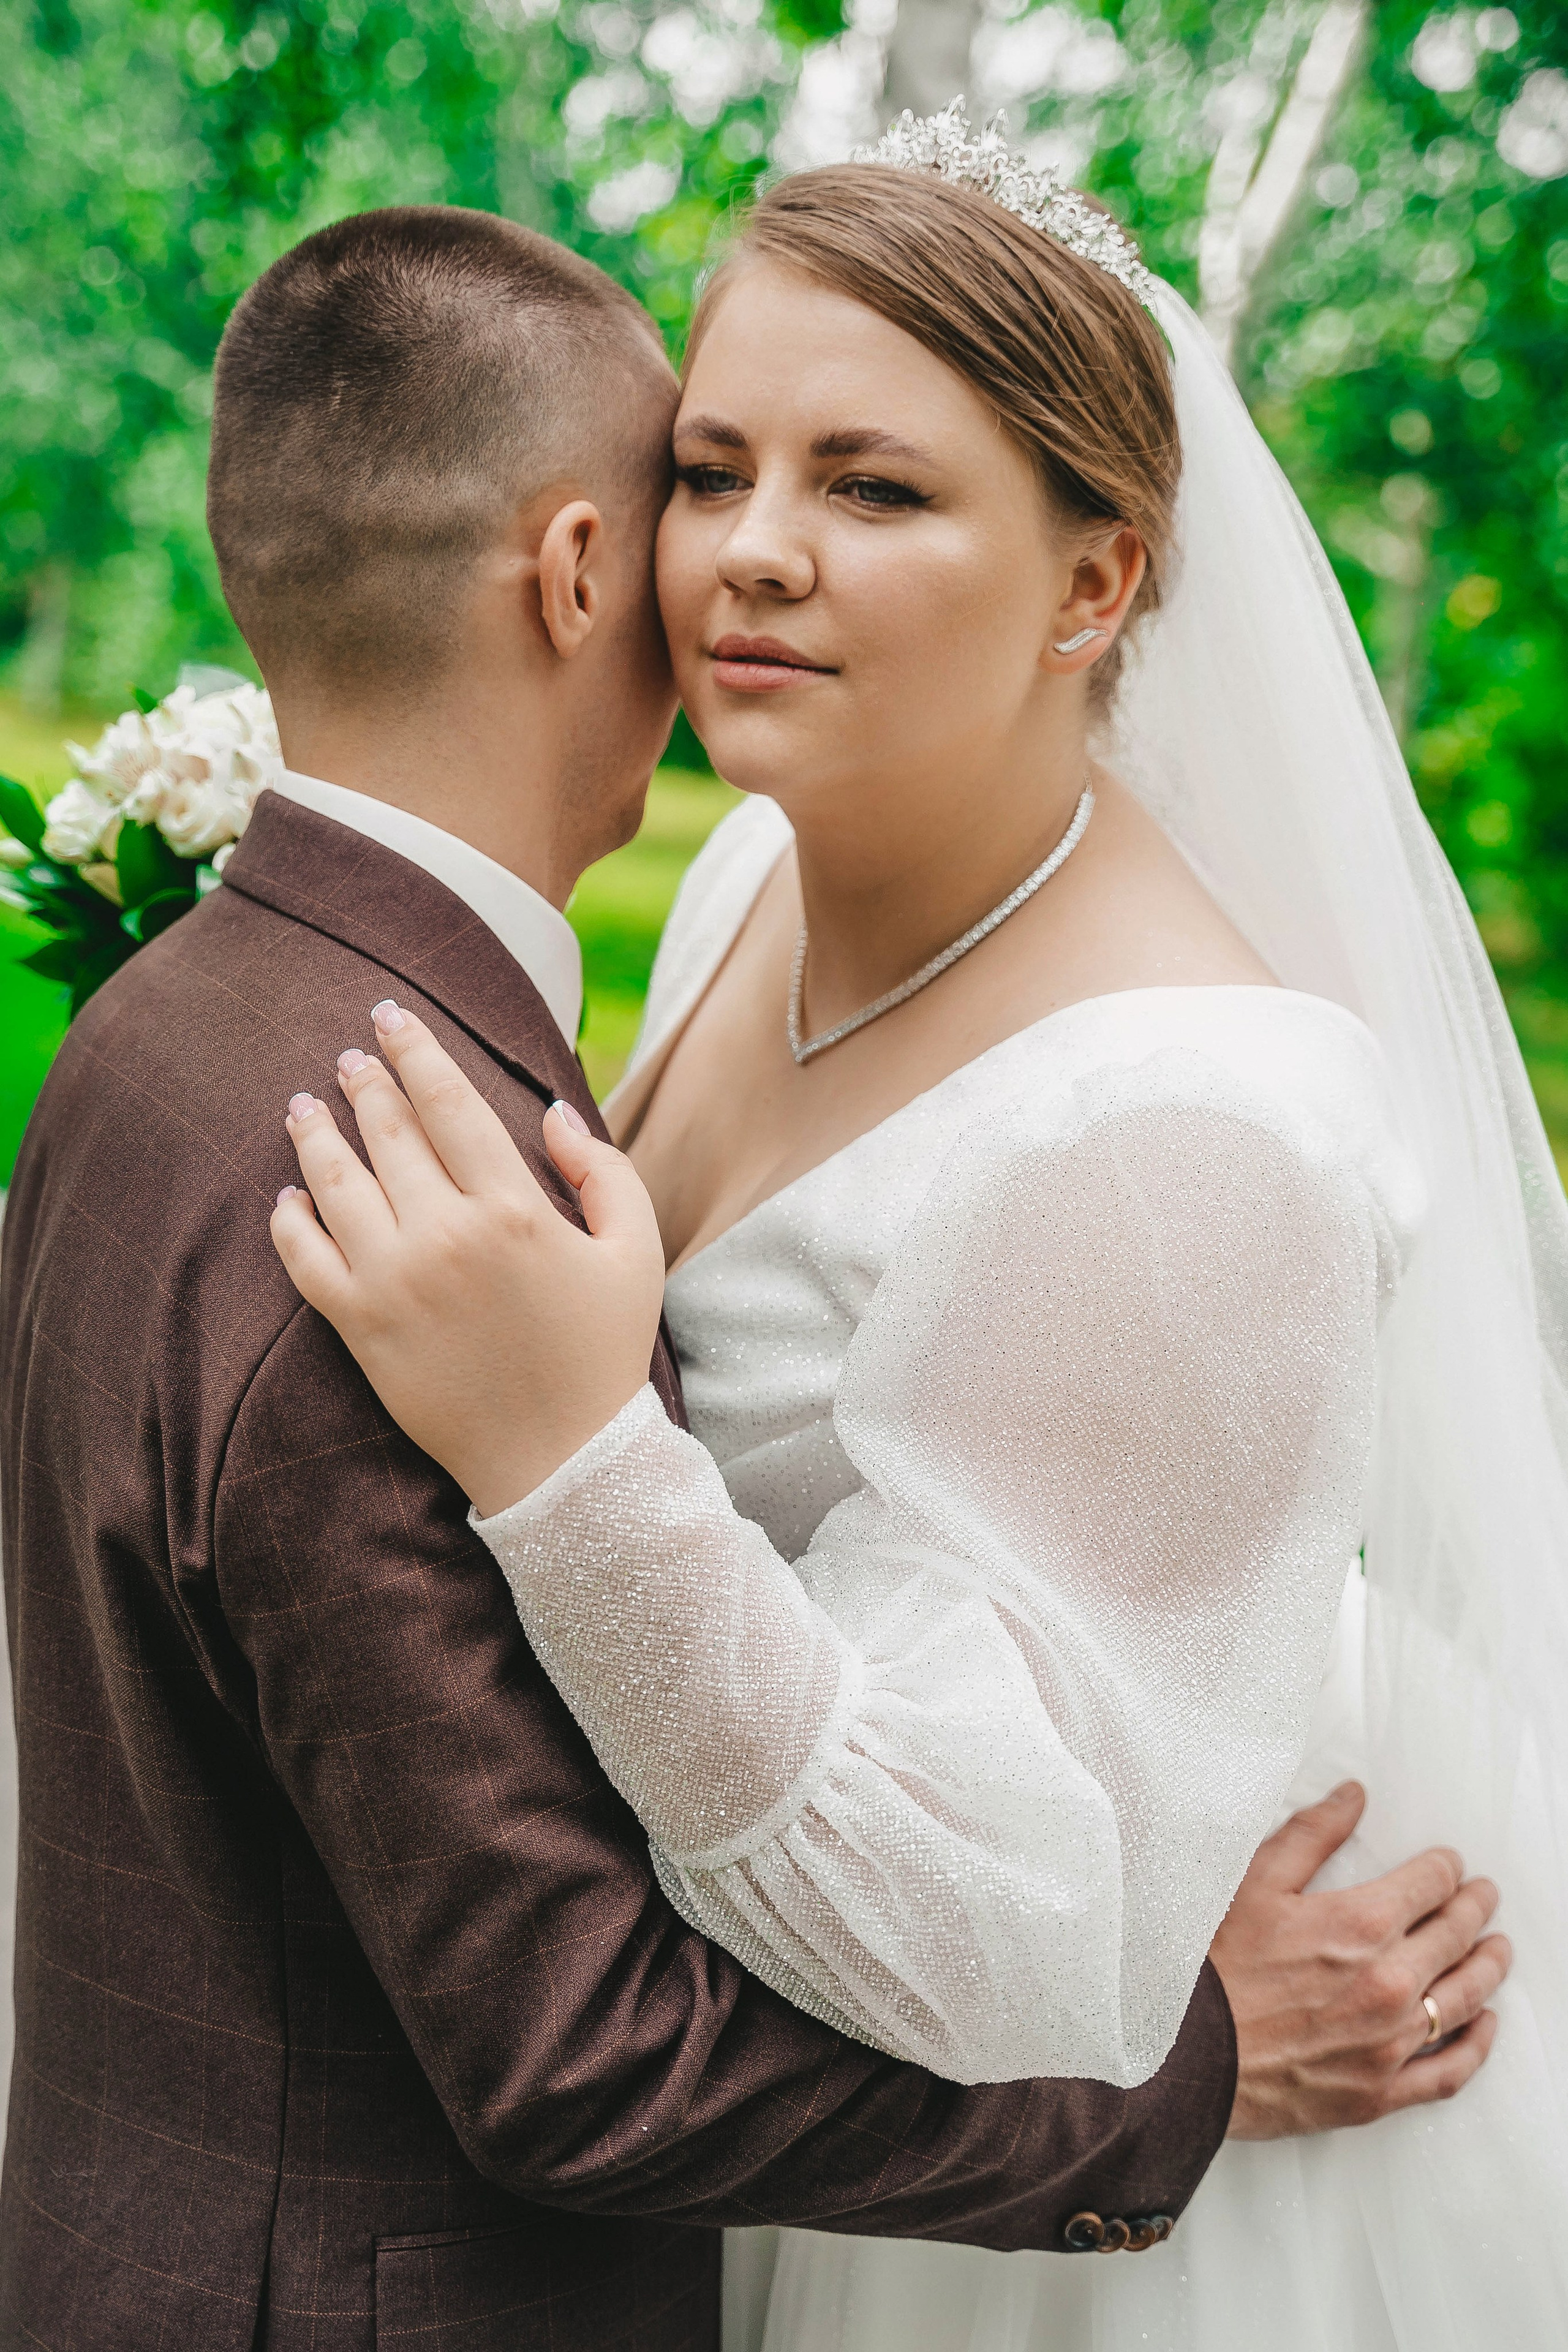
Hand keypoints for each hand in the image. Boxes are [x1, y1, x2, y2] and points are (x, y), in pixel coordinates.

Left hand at [271, 1001, 666, 1516]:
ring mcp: (395, 1282)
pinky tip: (285, 1196)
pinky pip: (306, 1261)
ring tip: (302, 1105)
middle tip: (350, 1056)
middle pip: (388, 1133)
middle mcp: (446, 1235)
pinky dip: (288, 1222)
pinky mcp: (362, 1329)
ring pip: (336, 1185)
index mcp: (514, 1208)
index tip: (390, 1018)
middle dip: (364, 1083)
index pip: (448, 1103)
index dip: (415, 1051)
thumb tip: (549, 1111)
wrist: (563, 1461)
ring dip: (314, 1136)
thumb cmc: (604, 1352)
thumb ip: (602, 1171)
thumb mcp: (635, 1252)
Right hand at [1212, 1780, 1509, 2137]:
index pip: (1430, 1884)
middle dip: (1475, 1909)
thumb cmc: (1212, 1969)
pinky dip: (1476, 2046)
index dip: (1445, 1868)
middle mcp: (1389, 1983)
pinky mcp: (1380, 2091)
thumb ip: (1311, 1835)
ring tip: (1497, 1951)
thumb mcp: (1254, 1882)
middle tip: (1484, 1896)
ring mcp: (1389, 2042)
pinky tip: (1484, 2027)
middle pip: (1456, 1936)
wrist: (1184, 2057)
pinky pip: (1449, 2070)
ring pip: (1464, 1999)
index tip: (1450, 1864)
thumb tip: (1352, 1798)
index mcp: (1361, 1924)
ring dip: (1488, 1968)